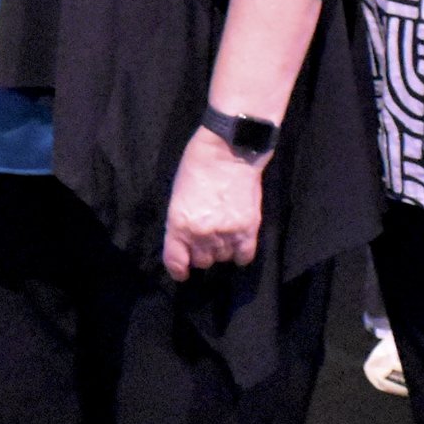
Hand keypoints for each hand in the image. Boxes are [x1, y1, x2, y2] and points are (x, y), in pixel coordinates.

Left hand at [161, 125, 263, 279]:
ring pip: (222, 259)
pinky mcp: (248, 230)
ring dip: (221, 250)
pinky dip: (240, 253)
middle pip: (201, 261)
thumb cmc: (197, 167)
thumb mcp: (177, 196)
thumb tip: (186, 242)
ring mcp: (226, 234)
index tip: (182, 271)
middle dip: (201, 252)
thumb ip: (180, 223)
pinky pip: (244, 257)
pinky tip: (238, 242)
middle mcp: (201, 234)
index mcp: (179, 224)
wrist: (228, 151)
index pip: (175, 262)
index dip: (178, 269)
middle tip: (205, 238)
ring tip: (222, 232)